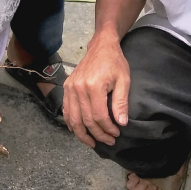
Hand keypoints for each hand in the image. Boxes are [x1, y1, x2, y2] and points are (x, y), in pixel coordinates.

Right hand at [62, 30, 130, 147]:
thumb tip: (121, 123)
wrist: (101, 46)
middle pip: (86, 120)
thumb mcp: (124, 80)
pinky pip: (66, 110)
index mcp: (93, 86)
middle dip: (97, 134)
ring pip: (73, 118)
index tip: (116, 134)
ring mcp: (70, 88)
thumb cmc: (115, 62)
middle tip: (108, 141)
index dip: (107, 129)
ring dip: (82, 134)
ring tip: (92, 143)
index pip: (99, 116)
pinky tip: (78, 131)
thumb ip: (121, 102)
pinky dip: (71, 123)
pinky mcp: (66, 87)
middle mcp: (78, 88)